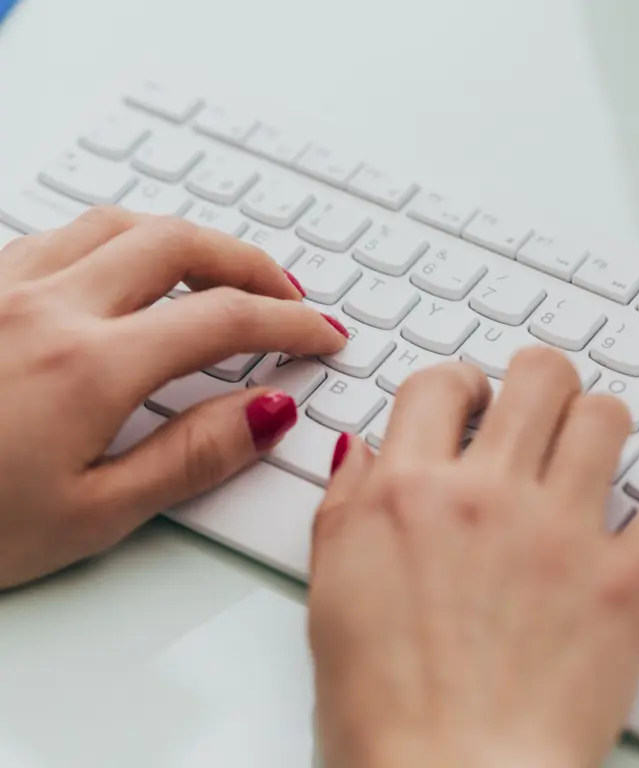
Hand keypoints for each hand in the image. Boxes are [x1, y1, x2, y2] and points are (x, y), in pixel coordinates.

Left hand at [0, 206, 346, 589]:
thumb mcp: (91, 515)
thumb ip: (192, 457)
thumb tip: (268, 414)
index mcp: (87, 366)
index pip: (225, 320)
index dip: (291, 323)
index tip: (323, 335)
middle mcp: (46, 306)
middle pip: (181, 244)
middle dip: (251, 263)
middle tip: (287, 293)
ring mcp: (3, 285)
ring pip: (121, 223)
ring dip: (190, 240)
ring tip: (222, 272)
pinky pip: (64, 233)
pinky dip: (123, 240)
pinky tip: (132, 271)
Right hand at [309, 350, 638, 767]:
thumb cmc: (382, 706)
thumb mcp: (332, 587)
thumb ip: (345, 502)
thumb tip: (364, 452)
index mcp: (410, 492)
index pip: (440, 383)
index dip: (456, 380)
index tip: (467, 398)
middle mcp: (486, 496)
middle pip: (537, 376)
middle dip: (537, 379)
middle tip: (535, 405)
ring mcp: (561, 534)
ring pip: (606, 417)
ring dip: (599, 422)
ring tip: (589, 449)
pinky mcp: (626, 586)